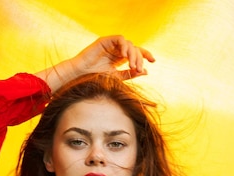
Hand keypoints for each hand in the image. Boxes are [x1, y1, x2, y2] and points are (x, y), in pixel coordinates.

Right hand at [36, 35, 154, 91]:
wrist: (80, 76)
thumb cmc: (95, 78)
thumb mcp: (117, 77)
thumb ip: (130, 74)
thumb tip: (146, 71)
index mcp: (119, 57)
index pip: (136, 53)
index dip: (146, 55)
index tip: (153, 61)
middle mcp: (117, 50)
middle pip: (135, 49)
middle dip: (139, 58)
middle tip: (138, 69)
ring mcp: (111, 44)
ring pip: (129, 44)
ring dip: (133, 54)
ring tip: (132, 65)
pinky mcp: (105, 40)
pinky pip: (120, 39)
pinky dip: (125, 46)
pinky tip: (125, 56)